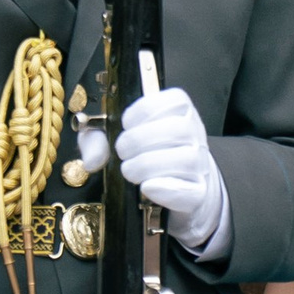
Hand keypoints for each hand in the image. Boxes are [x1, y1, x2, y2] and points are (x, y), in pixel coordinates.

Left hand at [114, 86, 231, 260]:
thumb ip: (98, 141)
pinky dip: (165, 189)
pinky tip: (147, 187)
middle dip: (140, 140)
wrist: (178, 187)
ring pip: (185, 159)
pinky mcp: (199, 193)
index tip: (126, 123)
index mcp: (180, 114)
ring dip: (149, 165)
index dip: (145, 110)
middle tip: (122, 151)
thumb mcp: (117, 138)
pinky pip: (189, 190)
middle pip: (178, 129)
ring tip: (130, 171)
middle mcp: (194, 136)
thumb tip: (93, 159)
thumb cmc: (148, 155)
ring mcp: (200, 165)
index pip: (175, 100)